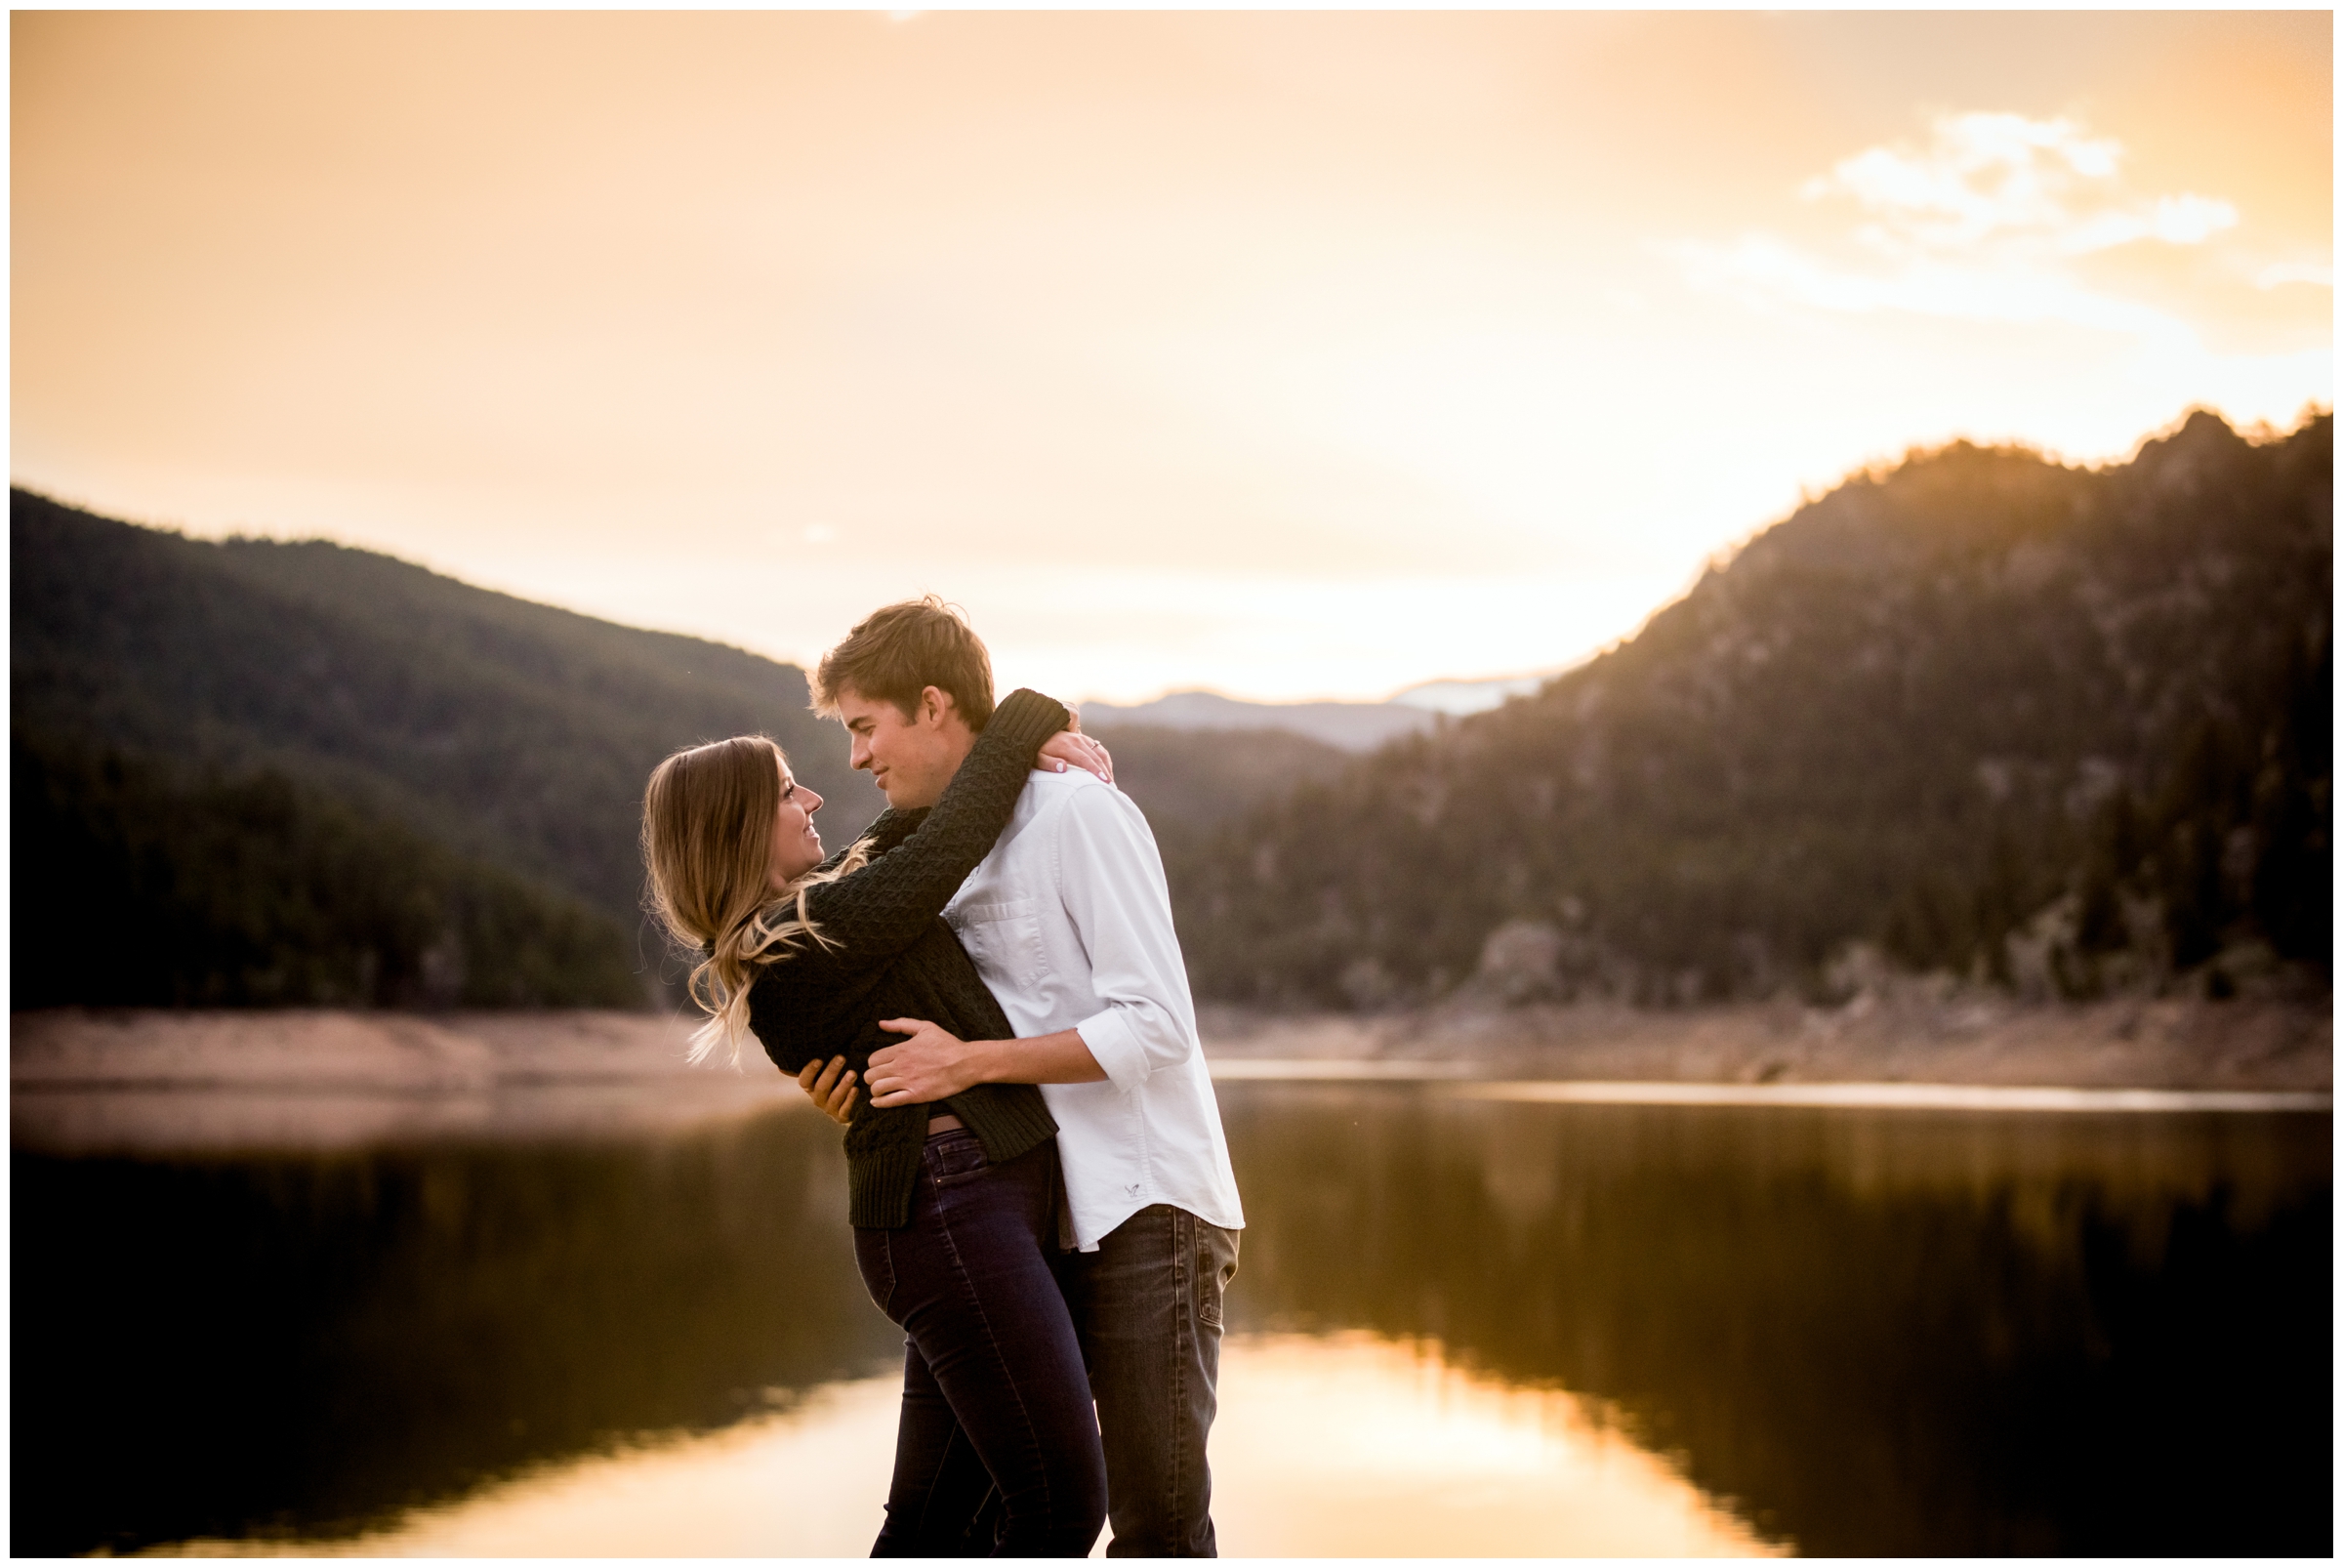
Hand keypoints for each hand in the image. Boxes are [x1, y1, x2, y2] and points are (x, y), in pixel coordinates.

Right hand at [795, 1054, 858, 1125]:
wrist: (851, 1107)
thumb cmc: (836, 1083)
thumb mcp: (825, 1074)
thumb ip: (815, 1066)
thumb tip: (783, 1065)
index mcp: (811, 1087)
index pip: (804, 1081)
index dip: (810, 1071)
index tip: (819, 1060)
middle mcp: (818, 1099)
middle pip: (821, 1087)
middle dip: (831, 1072)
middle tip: (841, 1058)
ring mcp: (829, 1109)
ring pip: (834, 1098)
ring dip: (843, 1085)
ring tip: (853, 1073)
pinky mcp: (841, 1117)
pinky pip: (844, 1109)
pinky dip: (850, 1099)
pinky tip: (856, 1089)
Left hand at [867, 1019, 981, 1106]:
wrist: (966, 1063)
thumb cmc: (947, 1044)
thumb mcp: (926, 1027)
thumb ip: (901, 1024)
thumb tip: (881, 1023)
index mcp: (901, 1049)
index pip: (872, 1059)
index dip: (873, 1063)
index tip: (879, 1066)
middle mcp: (901, 1066)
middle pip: (870, 1075)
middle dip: (871, 1077)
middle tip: (879, 1078)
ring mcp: (908, 1082)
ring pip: (877, 1089)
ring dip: (875, 1090)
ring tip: (880, 1089)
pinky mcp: (916, 1095)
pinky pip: (889, 1102)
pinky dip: (880, 1103)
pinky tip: (878, 1102)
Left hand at [1039, 724, 1112, 783]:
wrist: (1039, 731)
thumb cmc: (1038, 749)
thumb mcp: (1038, 758)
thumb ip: (1049, 763)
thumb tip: (1063, 768)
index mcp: (1067, 746)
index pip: (1085, 759)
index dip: (1095, 770)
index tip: (1104, 781)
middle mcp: (1078, 740)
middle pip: (1096, 757)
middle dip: (1105, 772)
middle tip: (1112, 787)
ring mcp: (1083, 738)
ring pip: (1100, 752)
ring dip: (1108, 767)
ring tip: (1111, 782)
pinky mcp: (1085, 739)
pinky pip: (1099, 749)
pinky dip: (1105, 760)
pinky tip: (1107, 770)